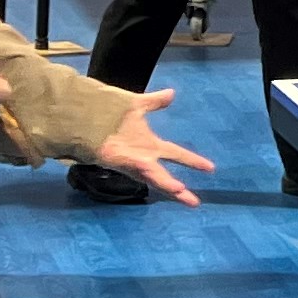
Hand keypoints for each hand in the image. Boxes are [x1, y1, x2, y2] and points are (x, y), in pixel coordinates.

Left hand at [87, 85, 213, 202]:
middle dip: (180, 189)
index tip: (211, 168)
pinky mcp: (122, 159)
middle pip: (166, 175)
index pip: (176, 154)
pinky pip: (140, 168)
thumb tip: (172, 94)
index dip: (192, 161)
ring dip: (166, 184)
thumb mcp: (138, 105)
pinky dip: (152, 173)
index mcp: (149, 145)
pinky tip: (161, 178)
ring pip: (154, 176)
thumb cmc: (109, 113)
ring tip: (181, 191)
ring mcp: (133, 159)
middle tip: (195, 203)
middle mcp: (143, 156)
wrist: (87, 113)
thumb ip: (155, 102)